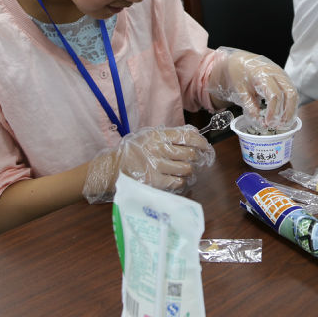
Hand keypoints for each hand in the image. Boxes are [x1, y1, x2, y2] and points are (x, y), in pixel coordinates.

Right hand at [82, 125, 213, 202]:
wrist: (112, 168)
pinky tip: (176, 179)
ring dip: (188, 171)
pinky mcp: (155, 182)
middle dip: (196, 158)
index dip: (201, 142)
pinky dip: (180, 181)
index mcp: (157, 135)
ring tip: (184, 171)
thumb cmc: (132, 152)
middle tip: (196, 161)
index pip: (187, 136)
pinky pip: (178, 182)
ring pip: (186, 169)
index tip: (205, 146)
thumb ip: (167, 136)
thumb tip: (193, 138)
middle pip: (190, 154)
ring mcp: (156, 166)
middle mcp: (158, 149)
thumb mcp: (147, 136)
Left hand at [207, 48, 298, 128]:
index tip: (268, 123)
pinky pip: (292, 92)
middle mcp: (276, 73)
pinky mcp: (284, 78)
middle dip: (287, 112)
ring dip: (291, 110)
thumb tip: (260, 121)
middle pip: (290, 94)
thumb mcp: (241, 90)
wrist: (240, 61)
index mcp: (263, 74)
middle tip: (279, 125)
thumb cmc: (240, 74)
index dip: (273, 112)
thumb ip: (250, 106)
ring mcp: (282, 74)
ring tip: (283, 123)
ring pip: (294, 93)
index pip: (275, 95)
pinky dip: (291, 105)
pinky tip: (285, 115)